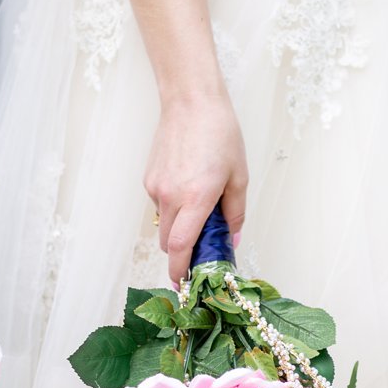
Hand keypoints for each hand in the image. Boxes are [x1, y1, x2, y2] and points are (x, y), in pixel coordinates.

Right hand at [144, 89, 249, 287]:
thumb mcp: (239, 175)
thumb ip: (235, 212)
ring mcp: (156, 188)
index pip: (181, 248)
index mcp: (196, 197)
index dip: (180, 271)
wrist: (191, 101)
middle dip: (183, 252)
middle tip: (203, 246)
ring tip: (199, 206)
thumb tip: (232, 240)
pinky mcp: (148, 179)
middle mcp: (171, 196)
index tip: (184, 285)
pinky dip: (172, 207)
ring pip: (163, 225)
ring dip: (178, 227)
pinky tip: (188, 185)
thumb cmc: (220, 133)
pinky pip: (159, 205)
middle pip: (169, 243)